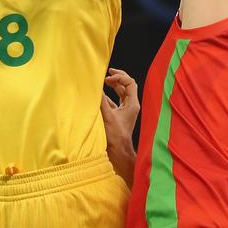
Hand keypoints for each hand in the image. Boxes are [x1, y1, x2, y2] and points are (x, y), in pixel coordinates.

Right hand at [101, 68, 139, 186]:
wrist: (118, 153)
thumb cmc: (116, 137)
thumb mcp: (107, 115)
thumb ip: (101, 100)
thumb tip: (95, 87)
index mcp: (132, 104)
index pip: (130, 83)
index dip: (119, 77)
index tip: (108, 77)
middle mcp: (130, 106)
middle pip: (126, 86)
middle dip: (117, 78)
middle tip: (107, 74)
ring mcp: (125, 111)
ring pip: (120, 94)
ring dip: (112, 87)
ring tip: (102, 83)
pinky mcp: (119, 117)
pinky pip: (114, 102)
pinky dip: (107, 97)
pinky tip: (99, 97)